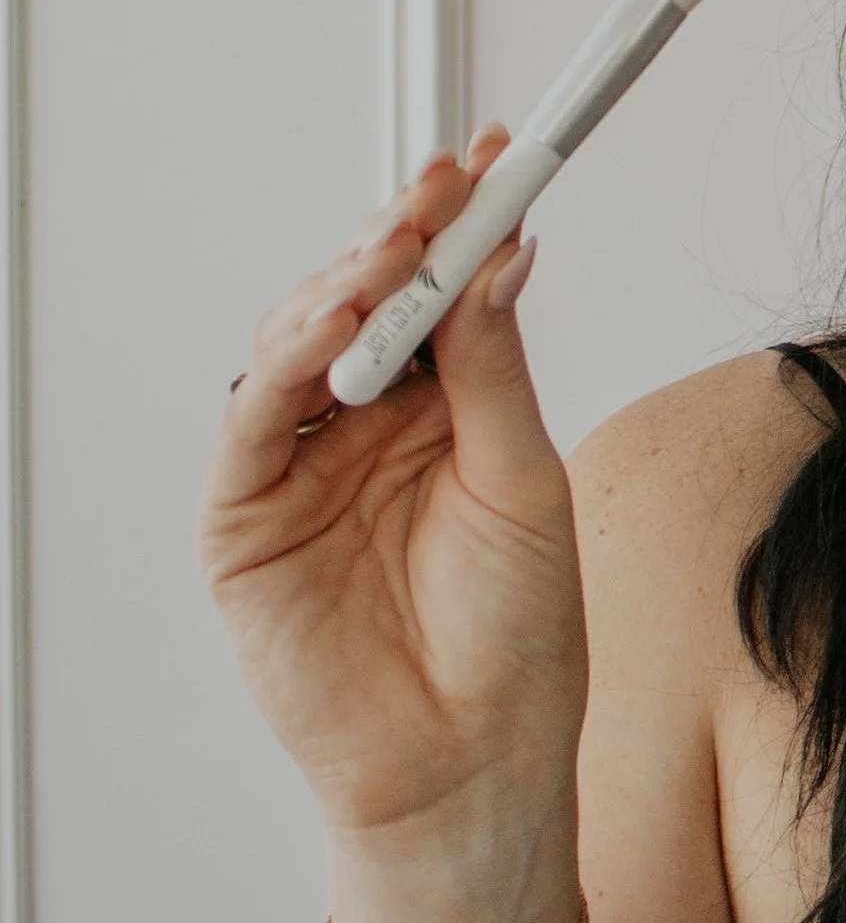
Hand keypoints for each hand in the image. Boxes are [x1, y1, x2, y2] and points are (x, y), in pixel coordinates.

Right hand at [200, 134, 586, 854]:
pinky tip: (342, 326)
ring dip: (347, 285)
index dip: (455, 225)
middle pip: (361, 301)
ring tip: (402, 247)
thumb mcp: (524, 481)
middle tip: (446, 184)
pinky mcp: (244, 518)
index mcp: (437, 411)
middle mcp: (361, 426)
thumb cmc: (514, 638)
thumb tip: (501, 255)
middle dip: (401, 236)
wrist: (473, 763)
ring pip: (299, 342)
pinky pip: (254, 420)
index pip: (434, 293)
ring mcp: (298, 467)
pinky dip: (290, 364)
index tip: (493, 159)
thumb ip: (495, 369)